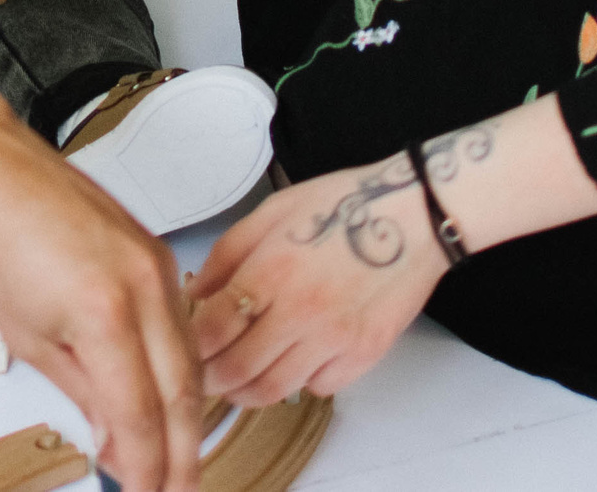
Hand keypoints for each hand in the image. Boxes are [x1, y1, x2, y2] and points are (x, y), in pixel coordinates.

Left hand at [0, 54, 204, 491]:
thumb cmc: (1, 240)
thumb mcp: (30, 338)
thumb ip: (84, 396)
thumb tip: (116, 441)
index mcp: (106, 311)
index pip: (141, 413)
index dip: (147, 464)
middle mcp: (144, 286)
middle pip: (183, 393)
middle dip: (181, 452)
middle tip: (173, 488)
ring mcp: (159, 267)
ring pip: (191, 361)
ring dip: (186, 415)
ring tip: (172, 457)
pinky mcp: (160, 256)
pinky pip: (184, 326)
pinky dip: (180, 369)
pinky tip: (169, 396)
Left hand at [188, 155, 450, 406]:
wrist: (412, 217)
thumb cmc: (342, 206)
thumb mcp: (272, 212)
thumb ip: (227, 254)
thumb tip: (196, 292)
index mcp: (270, 272)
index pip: (213, 330)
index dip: (191, 346)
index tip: (184, 348)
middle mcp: (300, 313)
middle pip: (238, 371)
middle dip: (211, 379)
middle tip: (203, 375)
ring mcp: (335, 340)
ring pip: (275, 390)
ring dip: (247, 391)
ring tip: (236, 380)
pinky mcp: (364, 355)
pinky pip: (319, 387)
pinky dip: (298, 384)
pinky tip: (291, 363)